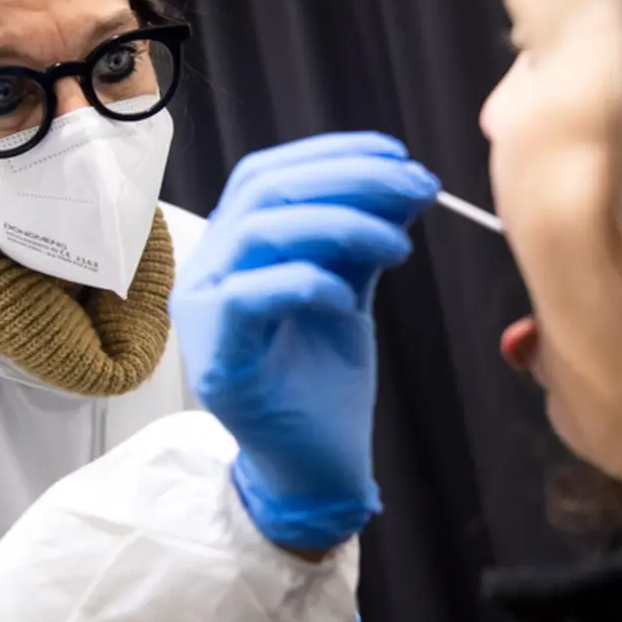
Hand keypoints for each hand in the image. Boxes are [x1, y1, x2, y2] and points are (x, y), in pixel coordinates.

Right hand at [170, 132, 439, 549]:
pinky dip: (304, 282)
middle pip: (265, 190)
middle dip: (349, 179)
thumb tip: (404, 180)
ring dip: (340, 224)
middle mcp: (210, 268)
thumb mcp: (349, 290)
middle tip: (416, 189)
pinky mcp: (218, 358)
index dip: (333, 155)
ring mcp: (204, 312)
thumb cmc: (326, 378)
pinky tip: (346, 293)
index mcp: (235, 247)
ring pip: (257, 231)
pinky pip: (249, 296)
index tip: (400, 156)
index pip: (270, 174)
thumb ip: (360, 239)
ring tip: (399, 244)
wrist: (316, 466)